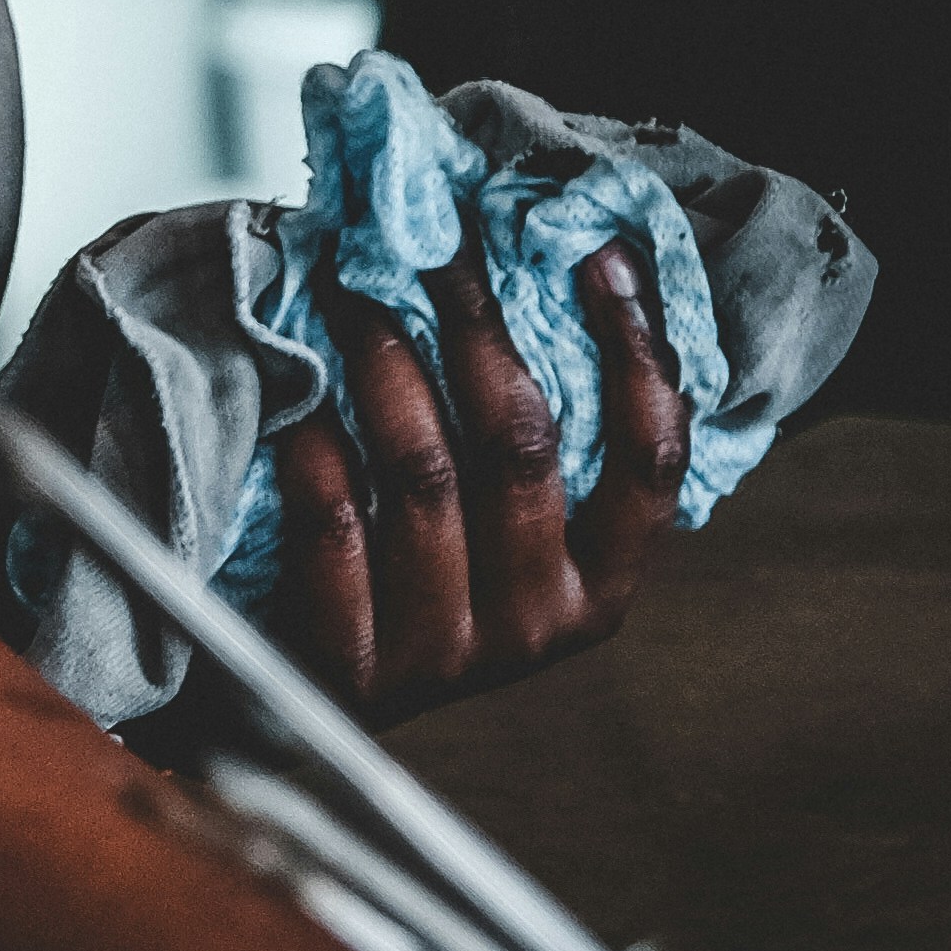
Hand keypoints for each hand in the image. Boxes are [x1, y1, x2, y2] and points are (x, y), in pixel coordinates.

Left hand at [271, 230, 685, 718]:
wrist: (300, 705)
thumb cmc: (410, 582)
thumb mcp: (501, 534)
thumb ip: (537, 444)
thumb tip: (546, 278)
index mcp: (598, 590)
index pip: (650, 461)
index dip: (635, 351)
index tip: (599, 255)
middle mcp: (535, 626)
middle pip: (520, 443)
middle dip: (475, 322)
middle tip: (432, 245)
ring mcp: (445, 652)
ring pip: (422, 470)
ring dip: (383, 360)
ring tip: (350, 292)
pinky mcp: (353, 660)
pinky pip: (335, 520)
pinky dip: (315, 443)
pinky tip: (300, 392)